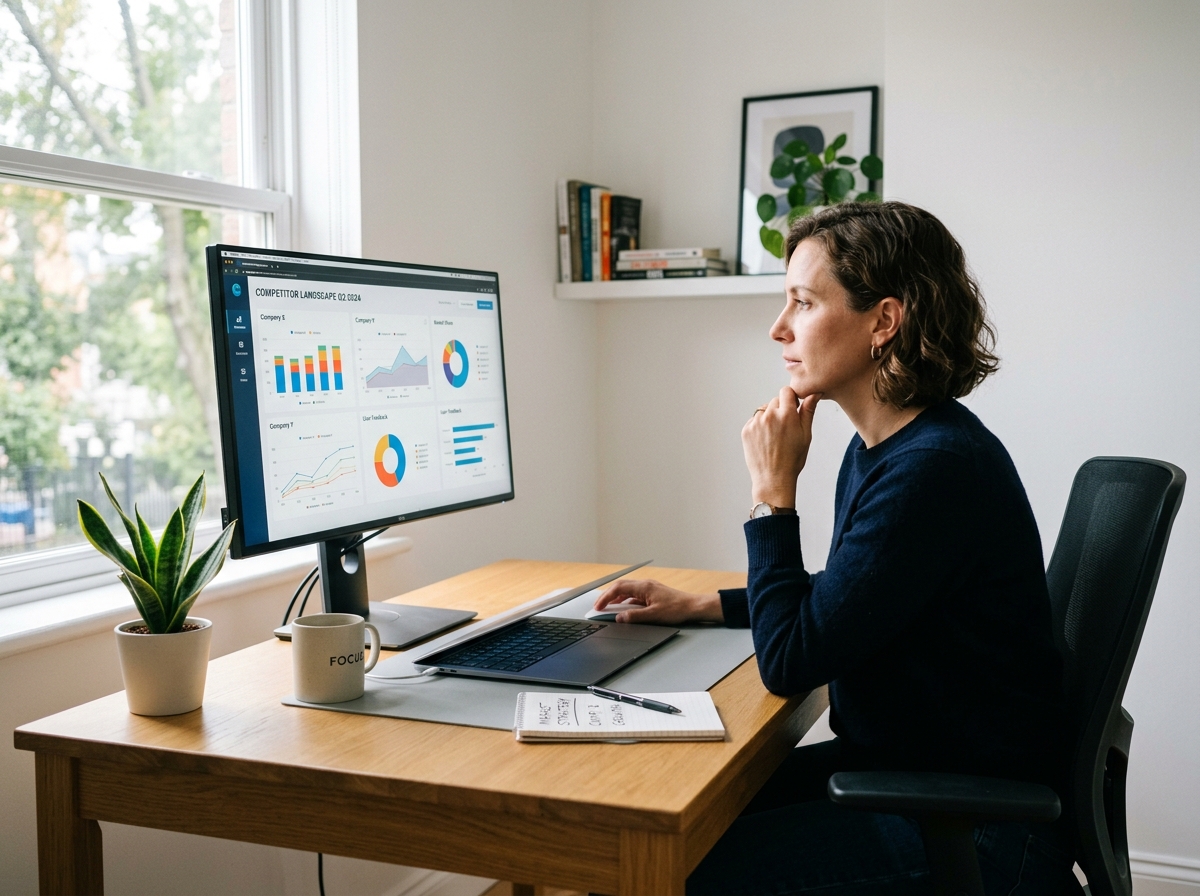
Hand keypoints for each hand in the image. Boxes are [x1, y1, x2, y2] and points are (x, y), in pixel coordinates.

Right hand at [592, 579, 723, 624]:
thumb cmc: (677, 609)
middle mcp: (645, 585)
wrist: (693, 607)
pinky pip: (634, 595)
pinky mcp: (652, 594)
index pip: (618, 589)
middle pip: (620, 587)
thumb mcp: (654, 616)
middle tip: (598, 606)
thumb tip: (619, 618)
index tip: (598, 606)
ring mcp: (649, 588)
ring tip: (607, 607)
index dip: (606, 597)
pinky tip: (624, 609)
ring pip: (627, 590)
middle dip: (608, 596)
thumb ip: (634, 616)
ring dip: (616, 598)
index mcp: (644, 587)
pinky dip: (625, 601)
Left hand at [742, 387, 820, 506]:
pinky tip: (766, 440)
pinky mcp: (746, 430)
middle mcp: (769, 416)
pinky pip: (754, 420)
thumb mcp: (806, 435)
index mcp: (787, 415)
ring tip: (775, 436)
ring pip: (763, 410)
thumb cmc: (793, 459)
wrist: (773, 478)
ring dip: (769, 417)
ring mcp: (755, 423)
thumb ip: (808, 411)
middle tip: (785, 428)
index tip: (794, 408)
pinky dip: (759, 426)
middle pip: (775, 400)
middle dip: (781, 409)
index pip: (786, 391)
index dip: (791, 399)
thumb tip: (814, 393)